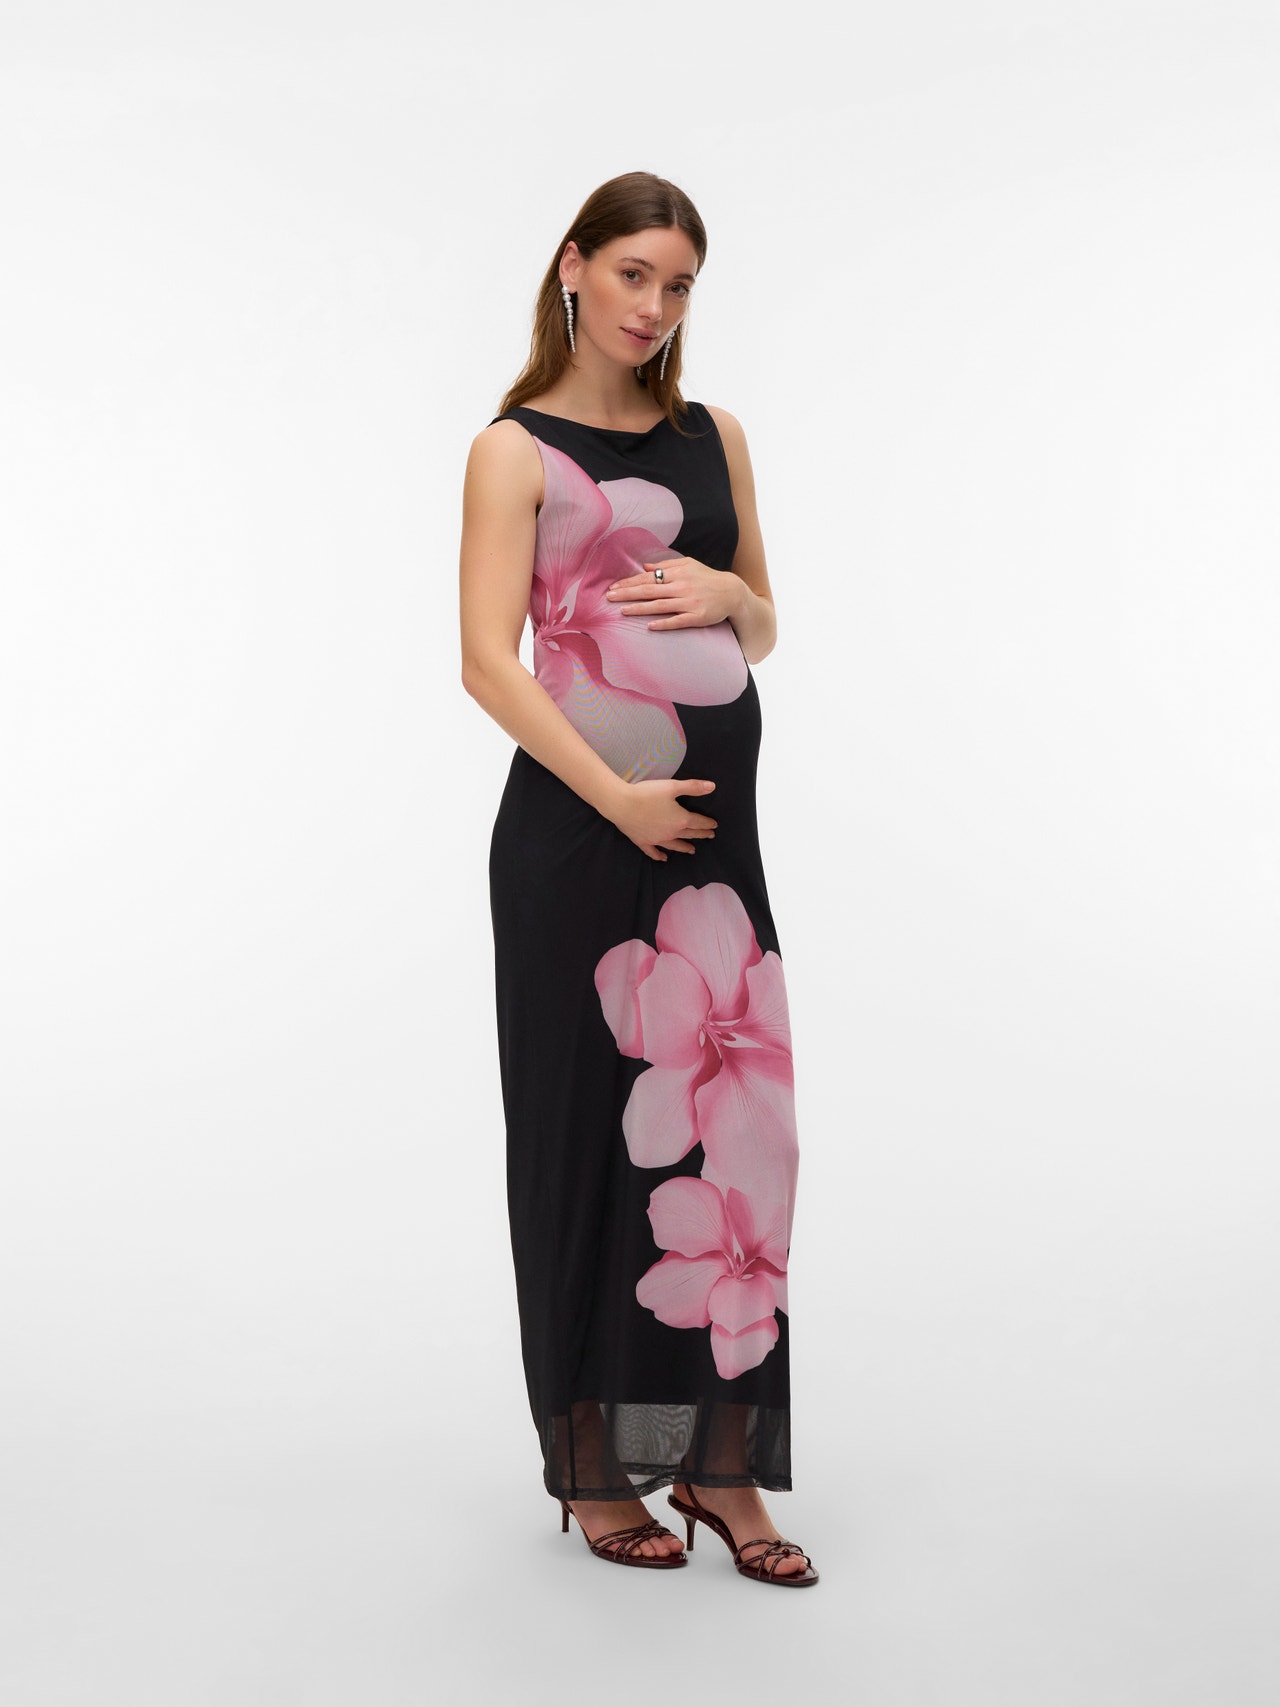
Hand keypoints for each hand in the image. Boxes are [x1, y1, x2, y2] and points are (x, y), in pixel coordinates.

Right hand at [605, 777, 717, 862]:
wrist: (621, 804)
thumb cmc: (647, 794)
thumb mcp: (672, 786)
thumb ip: (693, 787)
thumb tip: (712, 786)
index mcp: (680, 819)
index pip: (698, 822)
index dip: (707, 824)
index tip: (714, 826)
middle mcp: (671, 833)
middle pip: (689, 834)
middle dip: (700, 835)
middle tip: (709, 836)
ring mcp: (657, 839)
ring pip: (675, 845)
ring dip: (684, 847)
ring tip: (692, 850)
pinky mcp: (643, 841)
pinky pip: (654, 852)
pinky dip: (659, 856)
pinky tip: (664, 858)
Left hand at [606, 557, 743, 629]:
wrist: (731, 592)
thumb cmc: (707, 578)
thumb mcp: (689, 565)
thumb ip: (667, 566)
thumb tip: (646, 567)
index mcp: (678, 573)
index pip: (649, 577)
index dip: (630, 582)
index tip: (614, 587)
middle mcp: (682, 587)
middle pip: (650, 590)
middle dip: (628, 593)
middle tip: (609, 598)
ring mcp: (689, 603)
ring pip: (660, 605)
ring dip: (640, 608)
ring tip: (622, 611)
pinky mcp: (697, 617)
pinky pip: (677, 621)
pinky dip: (664, 623)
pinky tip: (650, 626)